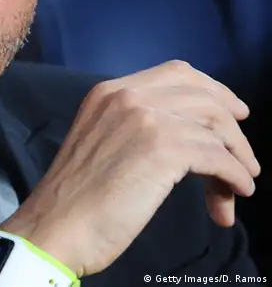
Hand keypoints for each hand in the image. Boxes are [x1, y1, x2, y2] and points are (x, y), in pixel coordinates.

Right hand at [0, 60, 260, 277]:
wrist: (55, 226)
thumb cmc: (74, 198)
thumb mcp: (99, 143)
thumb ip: (133, 127)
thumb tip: (190, 134)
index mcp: (107, 92)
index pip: (176, 73)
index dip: (213, 91)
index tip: (233, 114)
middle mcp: (127, 96)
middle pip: (204, 94)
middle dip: (232, 127)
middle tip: (244, 156)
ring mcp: (144, 119)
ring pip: (216, 125)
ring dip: (237, 156)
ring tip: (239, 184)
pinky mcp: (162, 148)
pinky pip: (218, 157)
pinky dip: (234, 177)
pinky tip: (233, 195)